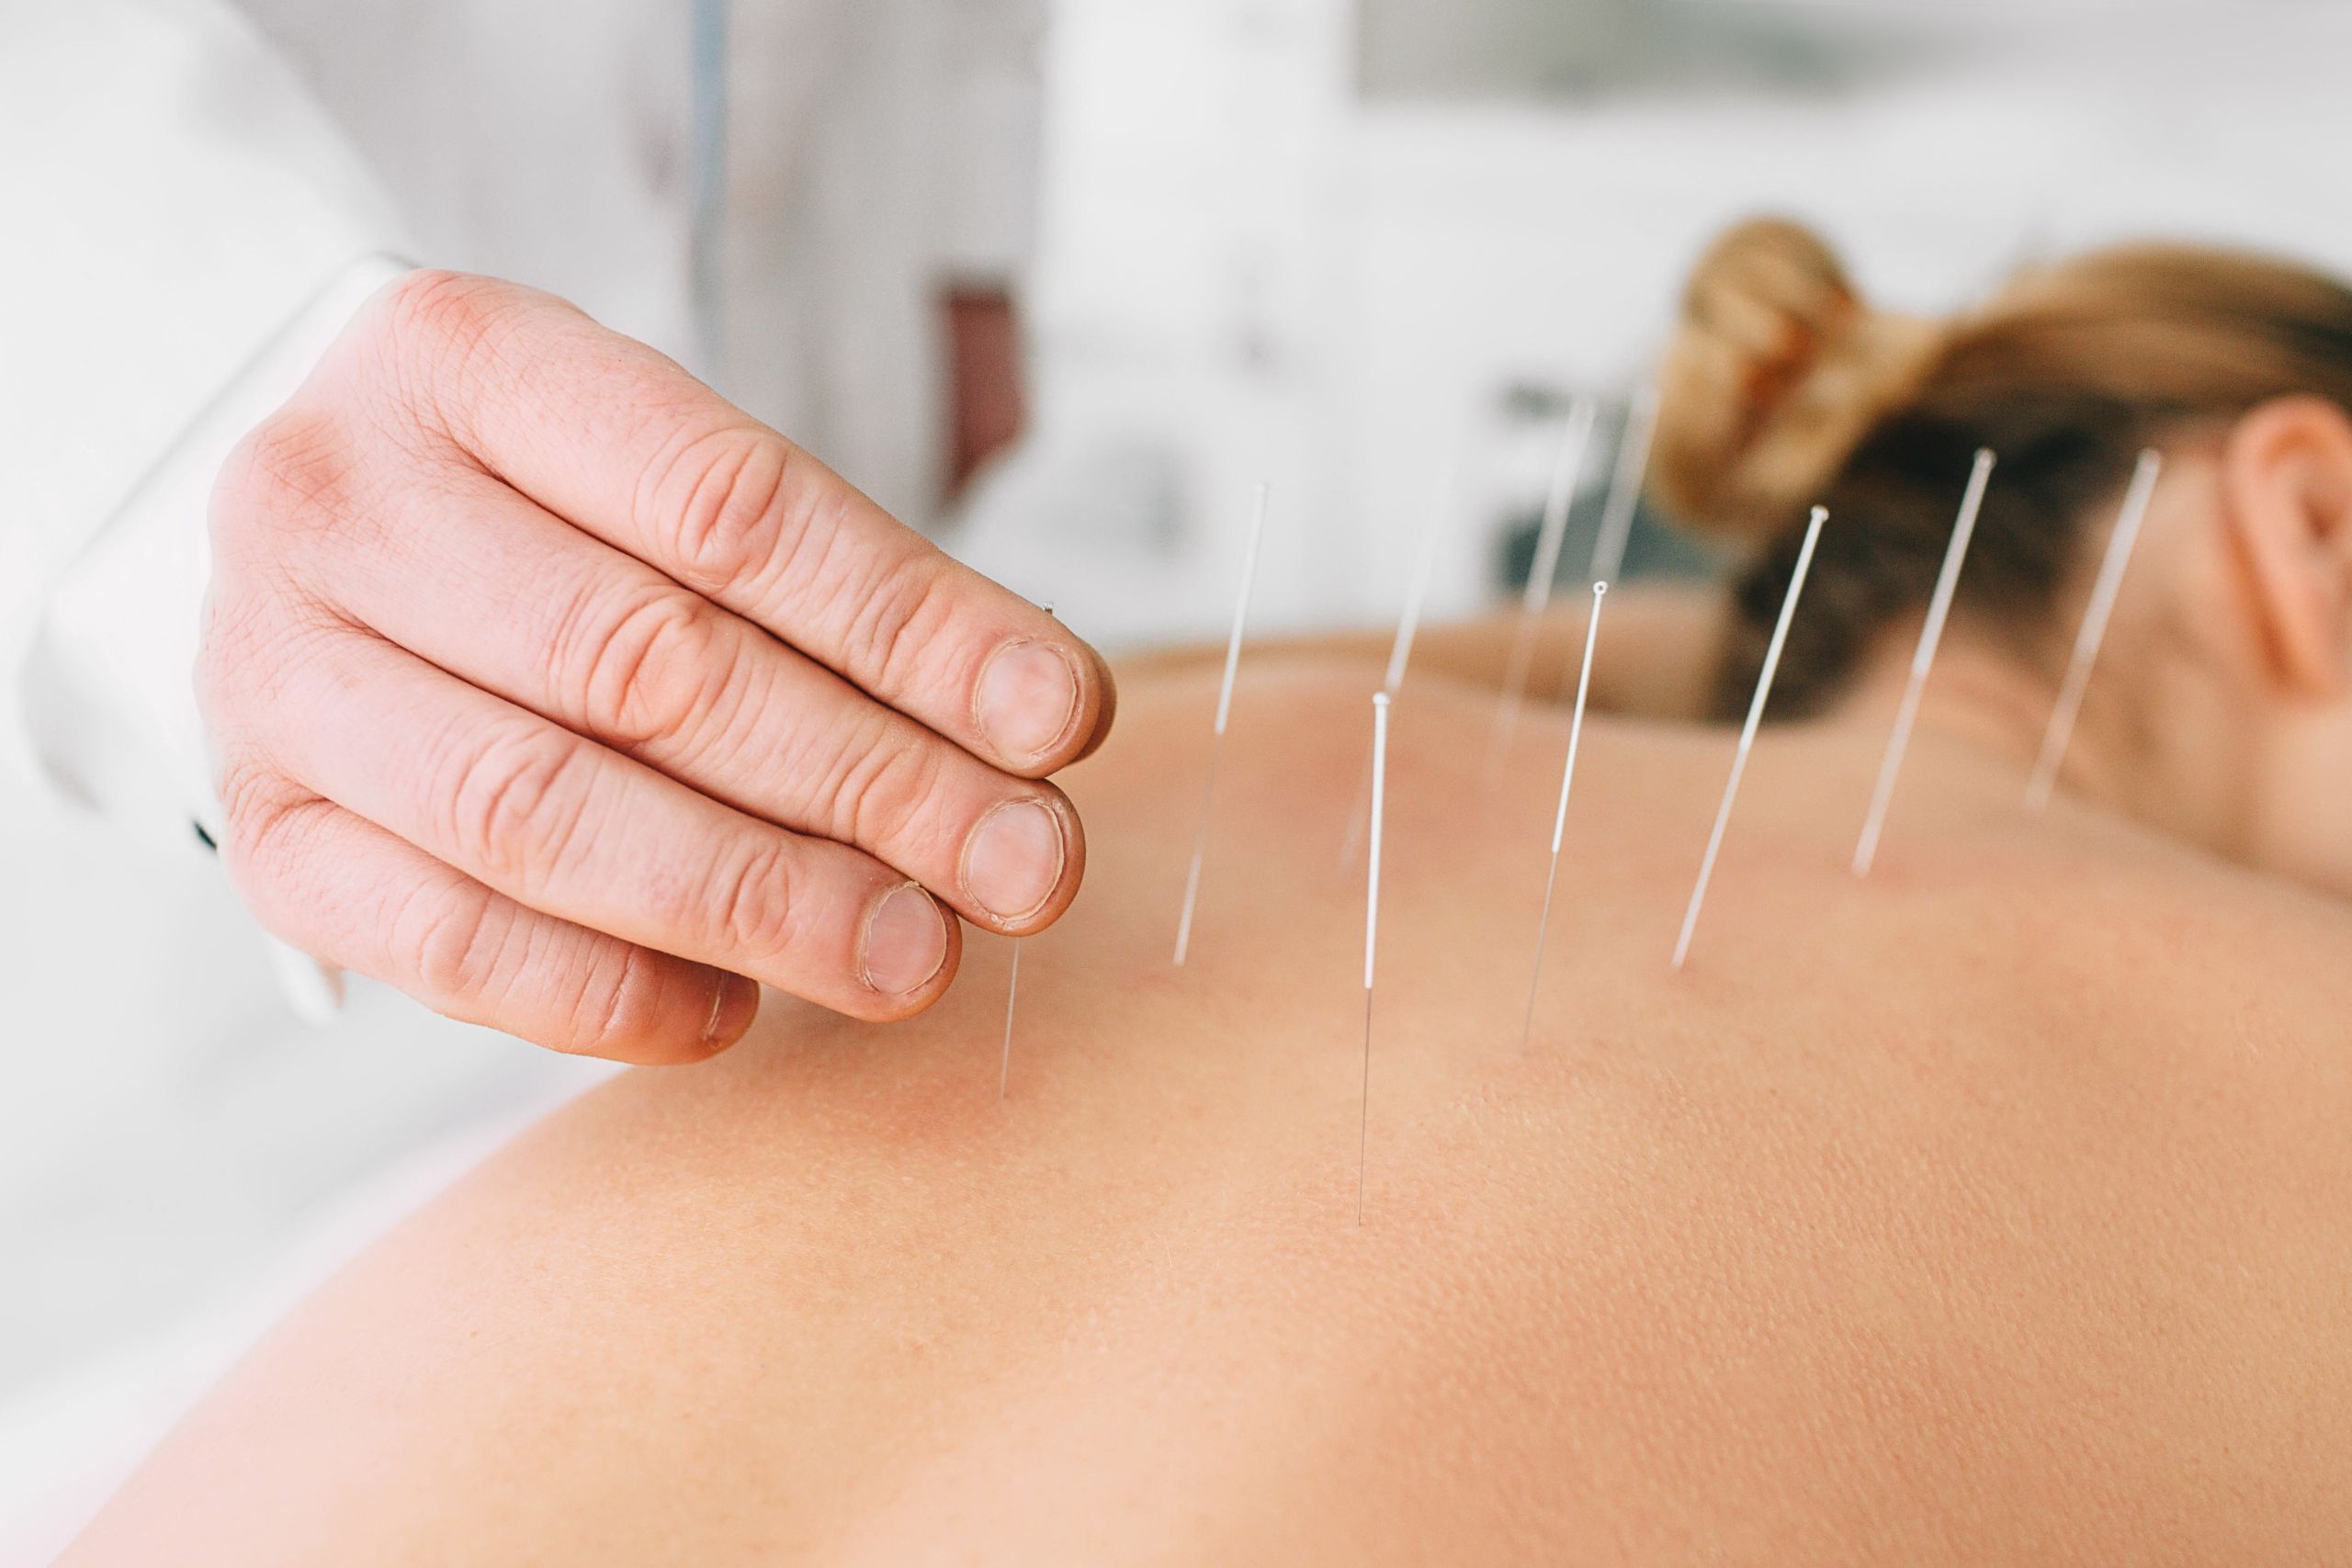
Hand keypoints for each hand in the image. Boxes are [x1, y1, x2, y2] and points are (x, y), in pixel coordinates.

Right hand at [200, 271, 1113, 1061]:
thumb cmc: (548, 503)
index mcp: (460, 358)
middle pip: (645, 665)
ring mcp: (274, 676)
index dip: (911, 624)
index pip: (725, 503)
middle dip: (869, 781)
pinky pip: (443, 944)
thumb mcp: (669, 468)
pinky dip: (607, 994)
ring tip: (917, 953)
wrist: (328, 538)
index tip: (1058, 719)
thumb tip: (1034, 730)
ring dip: (760, 901)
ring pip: (543, 814)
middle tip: (1025, 864)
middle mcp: (335, 504)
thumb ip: (834, 585)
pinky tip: (735, 1010)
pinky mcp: (266, 834)